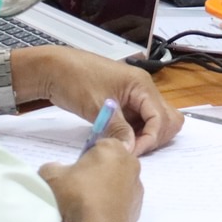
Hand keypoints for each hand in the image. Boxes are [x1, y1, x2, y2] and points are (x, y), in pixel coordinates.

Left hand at [18, 46, 182, 155]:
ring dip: (146, 136)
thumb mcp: (97, 107)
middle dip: (155, 137)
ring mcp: (135, 96)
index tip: (131, 152)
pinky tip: (120, 140)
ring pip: (156, 121)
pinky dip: (135, 133)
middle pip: (167, 119)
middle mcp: (143, 89)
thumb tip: (130, 150)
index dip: (149, 138)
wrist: (54, 69)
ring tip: (126, 146)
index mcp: (141, 85)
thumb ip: (117, 129)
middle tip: (133, 150)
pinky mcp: (125, 103)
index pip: (160, 117)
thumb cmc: (75, 79)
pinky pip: (140, 121)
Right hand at [38, 138, 142, 221]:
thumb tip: (56, 170)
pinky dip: (111, 204)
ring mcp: (137, 186)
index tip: (77, 169)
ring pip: (117, 182)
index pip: (100, 143)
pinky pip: (122, 200)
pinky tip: (97, 215)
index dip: (86, 156)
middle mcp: (131, 164)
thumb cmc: (77, 197)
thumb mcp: (52, 176)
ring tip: (86, 204)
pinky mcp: (138, 207)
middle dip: (96, 171)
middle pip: (110, 163)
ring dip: (105, 188)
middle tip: (78, 186)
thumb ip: (52, 166)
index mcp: (114, 148)